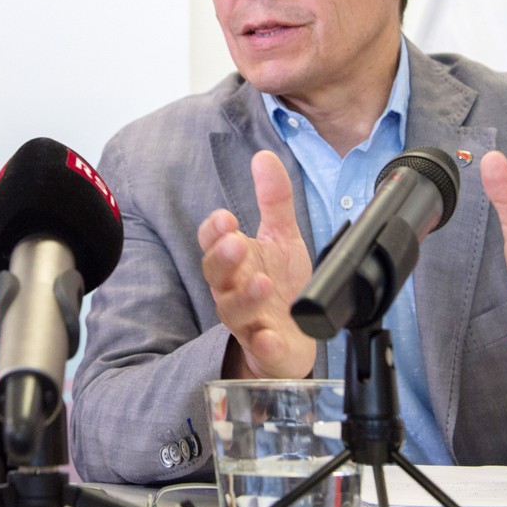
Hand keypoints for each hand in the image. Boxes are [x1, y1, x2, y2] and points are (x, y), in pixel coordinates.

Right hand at [197, 150, 314, 379]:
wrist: (294, 338)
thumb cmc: (280, 286)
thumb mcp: (282, 237)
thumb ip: (274, 199)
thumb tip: (264, 157)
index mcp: (235, 262)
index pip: (212, 243)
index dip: (214, 232)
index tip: (226, 217)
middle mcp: (233, 291)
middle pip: (215, 275)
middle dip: (223, 258)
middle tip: (237, 243)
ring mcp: (249, 322)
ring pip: (234, 311)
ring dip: (245, 297)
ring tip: (262, 282)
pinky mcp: (266, 349)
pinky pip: (261, 348)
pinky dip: (264, 344)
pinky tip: (270, 336)